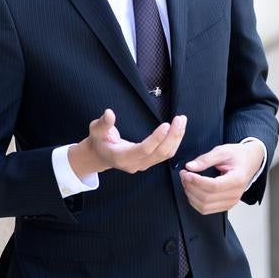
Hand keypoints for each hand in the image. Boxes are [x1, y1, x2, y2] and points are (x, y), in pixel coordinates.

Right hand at [69, 109, 186, 176]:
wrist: (100, 155)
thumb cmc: (99, 141)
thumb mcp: (96, 130)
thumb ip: (103, 123)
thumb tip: (109, 113)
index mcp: (122, 157)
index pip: (144, 149)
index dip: (156, 139)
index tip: (166, 125)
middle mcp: (135, 164)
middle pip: (159, 153)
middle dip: (172, 136)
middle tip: (180, 119)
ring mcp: (144, 165)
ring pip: (166, 154)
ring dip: (176, 138)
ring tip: (182, 121)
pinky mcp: (149, 162)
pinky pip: (166, 154)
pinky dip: (174, 141)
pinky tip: (179, 129)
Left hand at [179, 141, 264, 214]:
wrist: (250, 162)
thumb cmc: (238, 156)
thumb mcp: (223, 151)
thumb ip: (206, 159)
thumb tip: (190, 167)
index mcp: (237, 179)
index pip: (213, 186)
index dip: (196, 181)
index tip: (186, 173)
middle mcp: (235, 194)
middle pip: (207, 198)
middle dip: (191, 187)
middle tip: (184, 175)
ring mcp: (231, 202)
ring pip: (204, 207)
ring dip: (191, 195)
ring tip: (187, 182)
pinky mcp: (226, 206)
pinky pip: (206, 209)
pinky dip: (195, 201)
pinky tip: (193, 190)